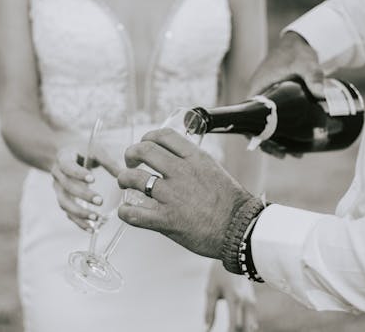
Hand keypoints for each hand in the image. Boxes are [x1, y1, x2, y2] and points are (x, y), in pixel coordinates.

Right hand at [52, 145, 121, 230]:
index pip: (68, 166)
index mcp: (63, 158)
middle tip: (100, 201)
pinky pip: (68, 214)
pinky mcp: (63, 199)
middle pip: (67, 187)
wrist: (65, 153)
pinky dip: (79, 222)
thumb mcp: (94, 150)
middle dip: (83, 195)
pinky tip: (92, 228)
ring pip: (65, 203)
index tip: (92, 179)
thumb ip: (108, 161)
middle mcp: (57, 174)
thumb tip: (124, 175)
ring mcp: (58, 189)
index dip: (79, 174)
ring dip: (80, 213)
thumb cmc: (83, 151)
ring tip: (96, 218)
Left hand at [117, 128, 252, 259]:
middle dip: (130, 154)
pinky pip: (134, 213)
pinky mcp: (167, 220)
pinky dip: (125, 212)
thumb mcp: (214, 170)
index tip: (144, 145)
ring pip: (133, 179)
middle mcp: (181, 173)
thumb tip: (175, 159)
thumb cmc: (231, 203)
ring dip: (124, 180)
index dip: (148, 138)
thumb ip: (193, 162)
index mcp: (194, 158)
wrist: (240, 229)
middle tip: (130, 163)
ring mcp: (172, 196)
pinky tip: (126, 211)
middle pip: (143, 151)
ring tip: (125, 184)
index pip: (163, 136)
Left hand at [205, 262, 258, 331]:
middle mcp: (246, 301)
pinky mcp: (252, 300)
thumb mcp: (211, 291)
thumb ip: (209, 312)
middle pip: (245, 328)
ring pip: (251, 325)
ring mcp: (251, 301)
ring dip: (243, 331)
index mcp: (234, 298)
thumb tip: (206, 329)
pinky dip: (246, 326)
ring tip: (233, 331)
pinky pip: (252, 319)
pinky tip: (240, 330)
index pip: (234, 325)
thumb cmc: (219, 273)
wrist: (234, 256)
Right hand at [249, 32, 324, 158]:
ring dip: (279, 141)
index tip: (269, 146)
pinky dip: (283, 133)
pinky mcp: (277, 102)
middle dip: (271, 144)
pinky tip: (296, 142)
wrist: (300, 43)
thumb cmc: (298, 53)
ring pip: (268, 126)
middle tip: (287, 155)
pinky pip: (276, 121)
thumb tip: (325, 94)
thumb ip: (314, 77)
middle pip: (258, 127)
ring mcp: (268, 100)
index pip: (248, 118)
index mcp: (258, 91)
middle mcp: (259, 98)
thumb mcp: (306, 64)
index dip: (255, 135)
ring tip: (296, 153)